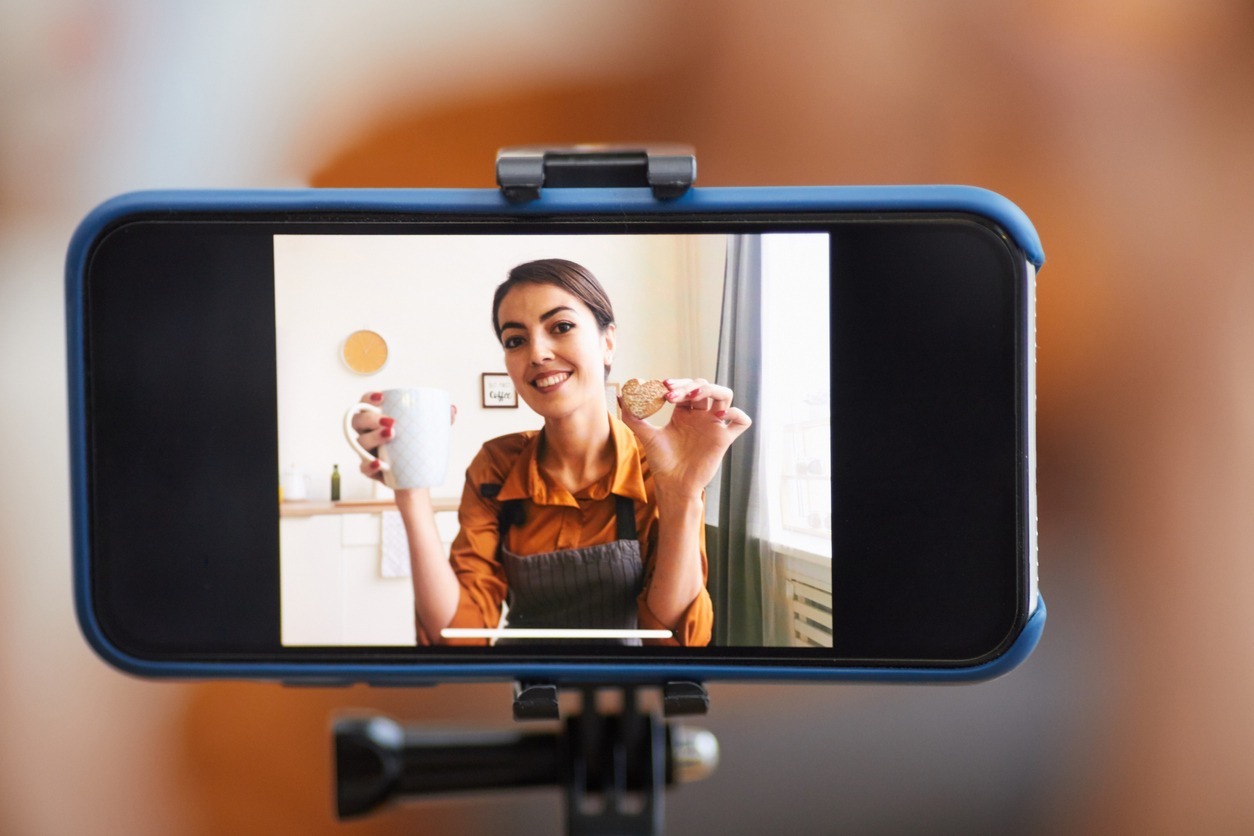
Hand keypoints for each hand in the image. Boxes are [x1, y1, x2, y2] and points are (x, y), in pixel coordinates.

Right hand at [350, 392, 456, 481]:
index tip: (382, 398)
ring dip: (374, 438)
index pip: (365, 403)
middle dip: (371, 419)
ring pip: (360, 442)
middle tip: (392, 422)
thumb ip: (440, 419)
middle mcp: (368, 433)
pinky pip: (363, 468)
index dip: (368, 398)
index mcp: (377, 419)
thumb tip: (451, 409)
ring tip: (392, 435)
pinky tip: (381, 464)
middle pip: (358, 421)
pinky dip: (370, 465)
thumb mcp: (428, 432)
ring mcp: (367, 452)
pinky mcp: (370, 470)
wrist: (417, 478)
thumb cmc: (417, 448)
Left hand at [620, 378, 750, 499]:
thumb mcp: (646, 436)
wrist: (673, 485)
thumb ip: (634, 417)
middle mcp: (701, 416)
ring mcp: (714, 426)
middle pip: (705, 386)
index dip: (678, 384)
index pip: (687, 387)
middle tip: (672, 393)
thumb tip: (620, 396)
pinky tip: (719, 417)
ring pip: (725, 395)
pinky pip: (741, 421)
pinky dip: (736, 413)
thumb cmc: (662, 462)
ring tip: (695, 396)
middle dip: (690, 385)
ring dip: (713, 389)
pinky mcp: (725, 439)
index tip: (663, 388)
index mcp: (684, 413)